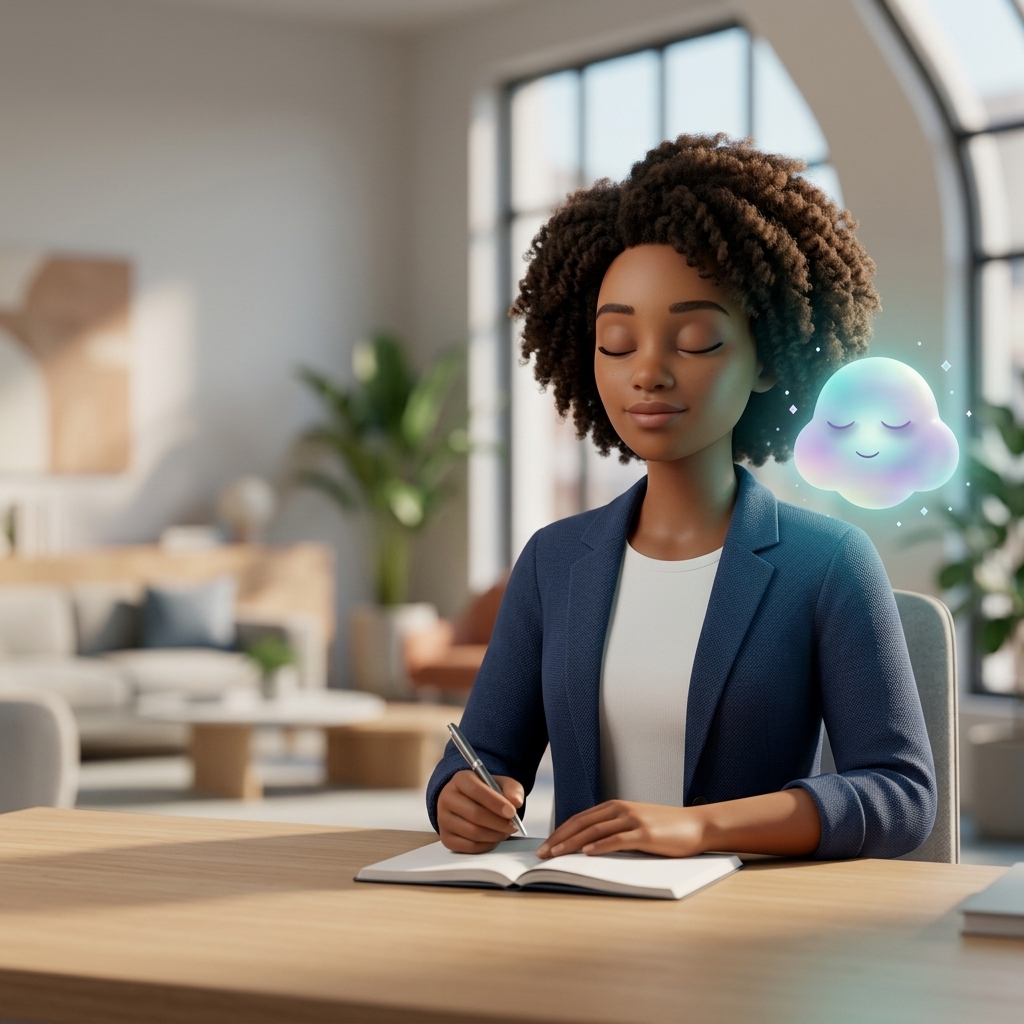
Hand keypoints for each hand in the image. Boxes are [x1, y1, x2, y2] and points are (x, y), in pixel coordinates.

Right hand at [437, 771, 524, 852]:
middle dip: (498, 822)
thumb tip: (516, 802)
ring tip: (505, 831)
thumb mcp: (501, 784)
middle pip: (474, 814)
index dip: (495, 803)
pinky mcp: (446, 838)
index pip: (476, 790)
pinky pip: (469, 846)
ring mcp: (444, 819)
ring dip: (494, 835)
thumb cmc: (486, 792)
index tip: (512, 812)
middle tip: (513, 826)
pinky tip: (494, 838)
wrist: (468, 801)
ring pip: (472, 832)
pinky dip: (486, 845)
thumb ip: (512, 790)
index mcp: (460, 779)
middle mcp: (447, 798)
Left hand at [536, 790, 821, 858]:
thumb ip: (614, 830)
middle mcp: (621, 810)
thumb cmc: (665, 830)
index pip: (580, 818)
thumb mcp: (635, 824)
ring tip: (557, 854)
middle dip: (560, 838)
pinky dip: (600, 845)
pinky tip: (588, 853)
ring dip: (572, 843)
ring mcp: (633, 820)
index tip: (546, 845)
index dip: (561, 831)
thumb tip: (588, 845)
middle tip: (543, 853)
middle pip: (582, 823)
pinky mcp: (645, 833)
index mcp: (616, 807)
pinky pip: (617, 839)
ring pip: (595, 830)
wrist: (696, 826)